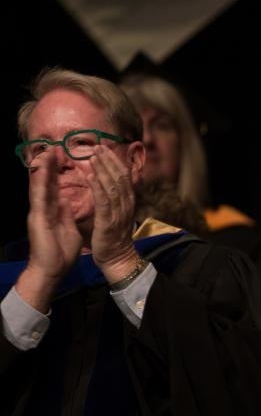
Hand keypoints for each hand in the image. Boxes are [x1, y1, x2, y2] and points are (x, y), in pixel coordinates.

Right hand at [15, 154, 81, 310]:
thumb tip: (66, 201)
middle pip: (45, 183)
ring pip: (40, 186)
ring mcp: (38, 212)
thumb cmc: (60, 251)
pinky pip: (39, 197)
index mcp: (52, 210)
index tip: (61, 156)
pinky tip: (40, 171)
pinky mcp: (37, 218)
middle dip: (49, 165)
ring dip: (42, 169)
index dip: (57, 172)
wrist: (51, 269)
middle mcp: (43, 208)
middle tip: (52, 147)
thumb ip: (66, 214)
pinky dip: (40, 183)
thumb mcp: (68, 227)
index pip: (54, 186)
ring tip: (46, 152)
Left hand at [86, 145, 139, 282]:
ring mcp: (118, 213)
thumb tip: (105, 184)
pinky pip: (103, 200)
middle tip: (98, 146)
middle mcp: (126, 205)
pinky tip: (90, 175)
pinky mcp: (108, 221)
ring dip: (102, 169)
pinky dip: (97, 186)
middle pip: (120, 177)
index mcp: (127, 202)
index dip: (115, 161)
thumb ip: (113, 200)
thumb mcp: (116, 215)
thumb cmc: (113, 238)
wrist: (117, 259)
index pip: (124, 177)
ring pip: (112, 186)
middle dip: (109, 161)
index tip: (105, 149)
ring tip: (92, 156)